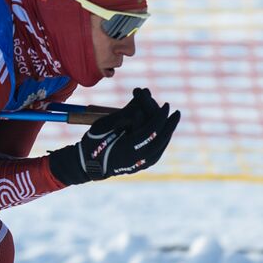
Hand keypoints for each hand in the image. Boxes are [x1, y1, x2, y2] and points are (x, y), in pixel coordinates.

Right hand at [48, 88, 180, 184]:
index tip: (166, 104)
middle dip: (168, 123)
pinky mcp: (143, 165)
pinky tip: (165, 129)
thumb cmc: (94, 141)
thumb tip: (144, 97)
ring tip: (169, 117)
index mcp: (127, 149)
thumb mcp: (105, 124)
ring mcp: (141, 165)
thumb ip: (125, 112)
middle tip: (174, 110)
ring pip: (161, 145)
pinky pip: (158, 150)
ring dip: (166, 130)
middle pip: (160, 139)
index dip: (160, 116)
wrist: (89, 165)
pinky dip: (162, 138)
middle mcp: (137, 160)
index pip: (150, 130)